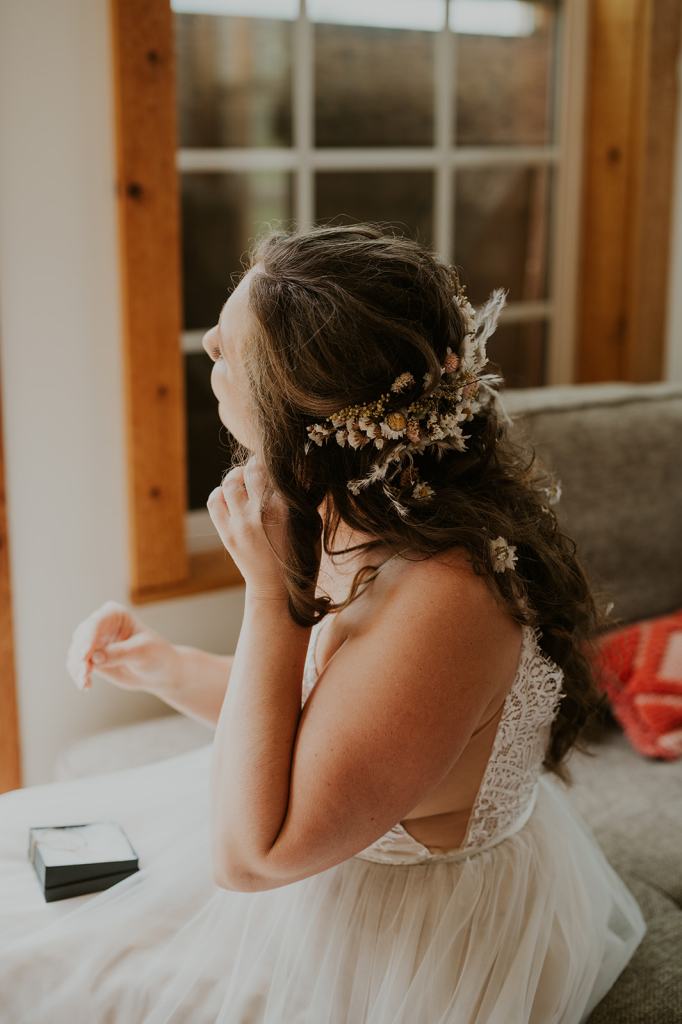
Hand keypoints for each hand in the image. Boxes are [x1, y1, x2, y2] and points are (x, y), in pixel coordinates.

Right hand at [65, 600, 179, 693]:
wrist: (160, 671)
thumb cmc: (156, 655)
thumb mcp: (142, 652)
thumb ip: (119, 653)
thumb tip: (94, 658)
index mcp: (115, 614)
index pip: (96, 623)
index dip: (88, 639)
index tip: (84, 656)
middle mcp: (100, 624)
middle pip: (81, 638)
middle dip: (80, 656)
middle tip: (84, 674)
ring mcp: (93, 641)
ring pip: (76, 652)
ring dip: (77, 668)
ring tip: (84, 683)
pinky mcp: (91, 658)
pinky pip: (78, 666)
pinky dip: (78, 675)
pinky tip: (86, 686)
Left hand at [206, 456, 289, 601]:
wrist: (277, 589)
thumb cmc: (300, 556)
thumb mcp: (309, 525)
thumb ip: (300, 499)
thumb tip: (294, 472)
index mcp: (283, 510)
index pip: (273, 471)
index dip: (274, 462)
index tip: (276, 461)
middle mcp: (259, 515)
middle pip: (250, 471)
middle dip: (254, 465)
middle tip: (259, 467)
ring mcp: (239, 525)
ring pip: (229, 483)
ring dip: (236, 476)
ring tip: (244, 480)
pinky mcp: (226, 534)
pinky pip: (215, 501)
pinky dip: (221, 493)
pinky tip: (231, 496)